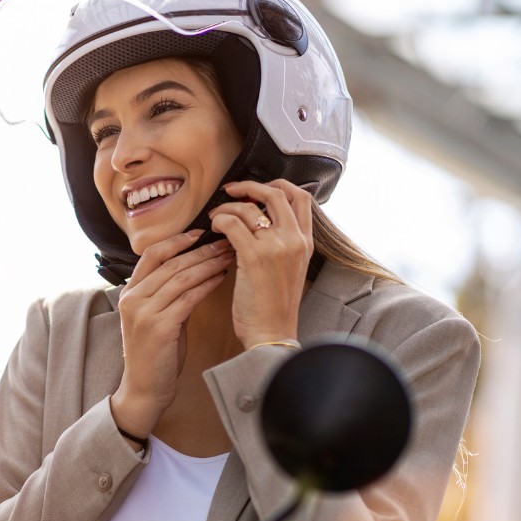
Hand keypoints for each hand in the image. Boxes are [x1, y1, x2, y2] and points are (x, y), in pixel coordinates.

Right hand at [111, 230, 234, 436]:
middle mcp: (133, 298)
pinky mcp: (159, 327)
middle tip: (225, 240)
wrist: (145, 389)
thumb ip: (166, 294)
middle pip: (170, 263)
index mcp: (129, 293)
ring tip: (229, 255)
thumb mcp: (155, 317)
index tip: (200, 232)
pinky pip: (188, 298)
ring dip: (208, 264)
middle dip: (201, 250)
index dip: (176, 240)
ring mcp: (144, 312)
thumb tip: (192, 270)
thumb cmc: (156, 354)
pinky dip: (207, 285)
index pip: (151, 255)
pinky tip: (222, 277)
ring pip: (181, 277)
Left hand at [208, 179, 313, 348]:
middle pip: (277, 193)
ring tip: (216, 217)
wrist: (271, 334)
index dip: (278, 186)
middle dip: (250, 186)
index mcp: (305, 243)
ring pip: (250, 208)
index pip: (301, 198)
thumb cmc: (273, 307)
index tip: (256, 191)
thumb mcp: (289, 270)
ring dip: (228, 207)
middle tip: (232, 191)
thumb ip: (282, 245)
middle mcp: (295, 241)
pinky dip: (220, 220)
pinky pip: (233, 223)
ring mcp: (277, 248)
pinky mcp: (255, 257)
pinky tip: (214, 228)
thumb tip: (259, 222)